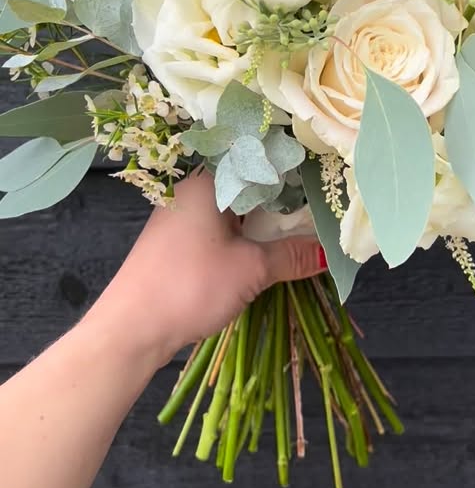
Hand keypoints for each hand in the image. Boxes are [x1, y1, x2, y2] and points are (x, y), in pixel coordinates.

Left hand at [86, 169, 324, 369]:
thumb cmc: (190, 285)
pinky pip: (221, 224)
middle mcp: (192, 188)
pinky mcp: (178, 240)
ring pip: (234, 206)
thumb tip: (331, 254)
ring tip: (303, 227)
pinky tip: (267, 246)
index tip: (326, 177)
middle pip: (247, 183)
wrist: (130, 328)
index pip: (258, 159)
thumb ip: (292, 256)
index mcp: (207, 180)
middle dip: (283, 197)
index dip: (293, 167)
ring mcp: (183, 214)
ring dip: (265, 218)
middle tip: (324, 205)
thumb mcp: (250, 270)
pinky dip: (245, 232)